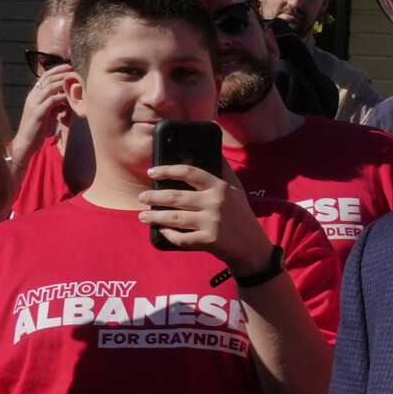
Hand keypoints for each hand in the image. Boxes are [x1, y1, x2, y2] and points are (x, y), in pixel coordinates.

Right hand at [10, 73, 69, 163]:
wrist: (26, 143)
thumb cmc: (38, 129)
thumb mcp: (47, 113)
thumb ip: (55, 104)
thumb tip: (67, 98)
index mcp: (33, 96)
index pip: (44, 77)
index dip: (56, 70)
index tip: (69, 66)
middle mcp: (32, 97)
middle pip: (47, 79)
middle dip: (62, 73)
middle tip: (74, 69)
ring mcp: (34, 104)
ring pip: (49, 87)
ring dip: (63, 82)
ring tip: (75, 80)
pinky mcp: (38, 113)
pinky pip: (52, 100)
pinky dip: (62, 97)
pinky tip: (70, 97)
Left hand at [140, 160, 269, 272]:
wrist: (251, 244)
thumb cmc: (240, 213)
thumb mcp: (236, 188)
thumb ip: (224, 169)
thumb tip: (214, 149)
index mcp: (220, 187)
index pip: (191, 172)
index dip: (168, 170)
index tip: (152, 171)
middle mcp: (216, 202)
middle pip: (176, 196)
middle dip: (153, 196)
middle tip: (142, 197)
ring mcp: (212, 222)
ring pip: (174, 218)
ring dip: (154, 216)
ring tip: (143, 216)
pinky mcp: (209, 240)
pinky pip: (181, 238)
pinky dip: (168, 234)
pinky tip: (161, 231)